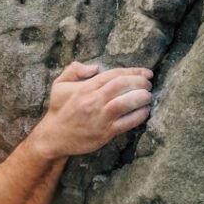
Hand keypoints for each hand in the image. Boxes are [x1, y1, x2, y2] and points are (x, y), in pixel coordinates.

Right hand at [31, 62, 152, 158]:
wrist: (54, 136)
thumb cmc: (59, 109)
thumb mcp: (59, 84)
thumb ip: (74, 69)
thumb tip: (96, 67)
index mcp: (85, 88)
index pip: (113, 75)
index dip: (132, 71)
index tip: (146, 72)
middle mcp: (93, 101)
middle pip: (121, 85)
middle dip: (139, 82)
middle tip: (148, 83)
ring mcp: (100, 117)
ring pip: (125, 103)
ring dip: (141, 97)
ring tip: (148, 96)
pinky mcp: (105, 132)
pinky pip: (127, 122)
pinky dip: (139, 115)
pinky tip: (144, 111)